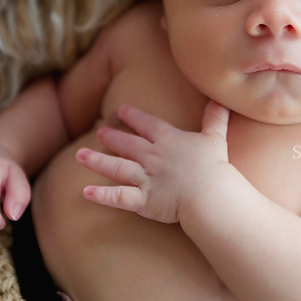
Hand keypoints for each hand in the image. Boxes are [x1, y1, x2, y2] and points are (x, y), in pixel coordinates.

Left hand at [76, 100, 229, 223]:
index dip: (135, 117)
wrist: (209, 194)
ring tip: (80, 155)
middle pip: (128, 145)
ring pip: (117, 167)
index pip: (149, 125)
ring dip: (97, 160)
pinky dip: (101, 195)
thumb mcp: (216, 137)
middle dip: (113, 137)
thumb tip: (221, 99)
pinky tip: (85, 191)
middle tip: (99, 132)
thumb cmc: (214, 166)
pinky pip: (118, 197)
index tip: (122, 111)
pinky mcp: (143, 201)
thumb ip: (215, 118)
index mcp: (170, 141)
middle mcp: (153, 157)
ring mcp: (146, 178)